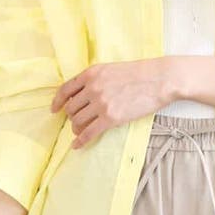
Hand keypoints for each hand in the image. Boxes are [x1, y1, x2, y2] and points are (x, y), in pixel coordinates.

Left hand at [51, 58, 174, 148]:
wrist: (160, 79)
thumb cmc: (140, 73)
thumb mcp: (112, 69)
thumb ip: (95, 80)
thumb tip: (82, 96)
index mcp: (91, 73)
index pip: (66, 89)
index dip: (57, 101)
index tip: (55, 109)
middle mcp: (92, 88)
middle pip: (71, 108)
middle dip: (71, 116)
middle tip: (76, 120)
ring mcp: (101, 103)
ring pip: (78, 121)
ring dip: (77, 128)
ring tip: (80, 131)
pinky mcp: (110, 118)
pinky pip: (89, 133)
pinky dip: (81, 140)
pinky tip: (78, 145)